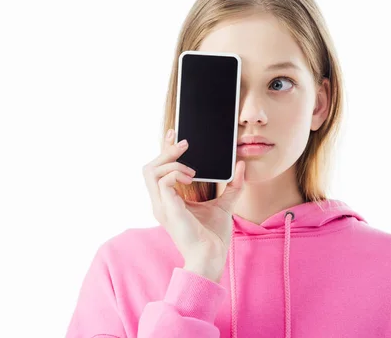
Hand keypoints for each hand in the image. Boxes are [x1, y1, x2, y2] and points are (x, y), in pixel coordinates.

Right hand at [142, 129, 245, 281]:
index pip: (158, 169)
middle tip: (184, 143)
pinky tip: (192, 177)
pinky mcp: (168, 209)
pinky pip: (163, 182)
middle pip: (149, 167)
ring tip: (192, 168)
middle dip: (165, 151)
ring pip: (150, 171)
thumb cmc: (213, 236)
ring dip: (171, 162)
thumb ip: (232, 186)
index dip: (164, 149)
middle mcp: (161, 202)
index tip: (174, 134)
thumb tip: (241, 166)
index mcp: (169, 200)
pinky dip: (176, 174)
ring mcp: (161, 206)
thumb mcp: (225, 205)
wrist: (212, 256)